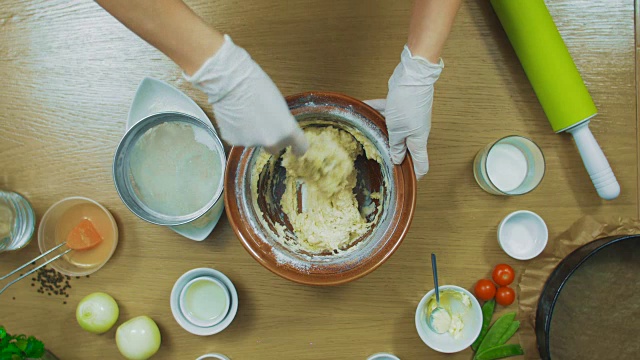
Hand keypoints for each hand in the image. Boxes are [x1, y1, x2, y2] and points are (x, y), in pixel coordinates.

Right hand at [185, 35, 307, 155]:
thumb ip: (282, 122)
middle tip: (265, 123)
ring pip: (255, 142)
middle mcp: (272, 141)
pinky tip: (235, 116)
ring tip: (246, 113)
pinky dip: (238, 131)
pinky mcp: (234, 141)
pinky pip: (239, 138)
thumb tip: (277, 129)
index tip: (296, 152)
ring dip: (253, 133)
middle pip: (275, 148)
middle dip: (272, 139)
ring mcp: (252, 143)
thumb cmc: (257, 85)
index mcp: (288, 130)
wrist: (231, 82)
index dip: (298, 149)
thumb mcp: (279, 104)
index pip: (300, 147)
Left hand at [366, 45, 442, 178]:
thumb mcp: (398, 130)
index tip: (408, 183)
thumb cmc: (408, 105)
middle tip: (379, 160)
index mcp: (417, 140)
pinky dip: (375, 110)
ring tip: (367, 134)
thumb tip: (397, 159)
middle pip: (404, 147)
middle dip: (393, 153)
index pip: (422, 163)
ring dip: (380, 130)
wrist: (413, 77)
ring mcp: (407, 118)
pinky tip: (362, 108)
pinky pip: (385, 111)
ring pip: (392, 129)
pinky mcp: (400, 105)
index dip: (416, 175)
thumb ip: (396, 146)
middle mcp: (414, 130)